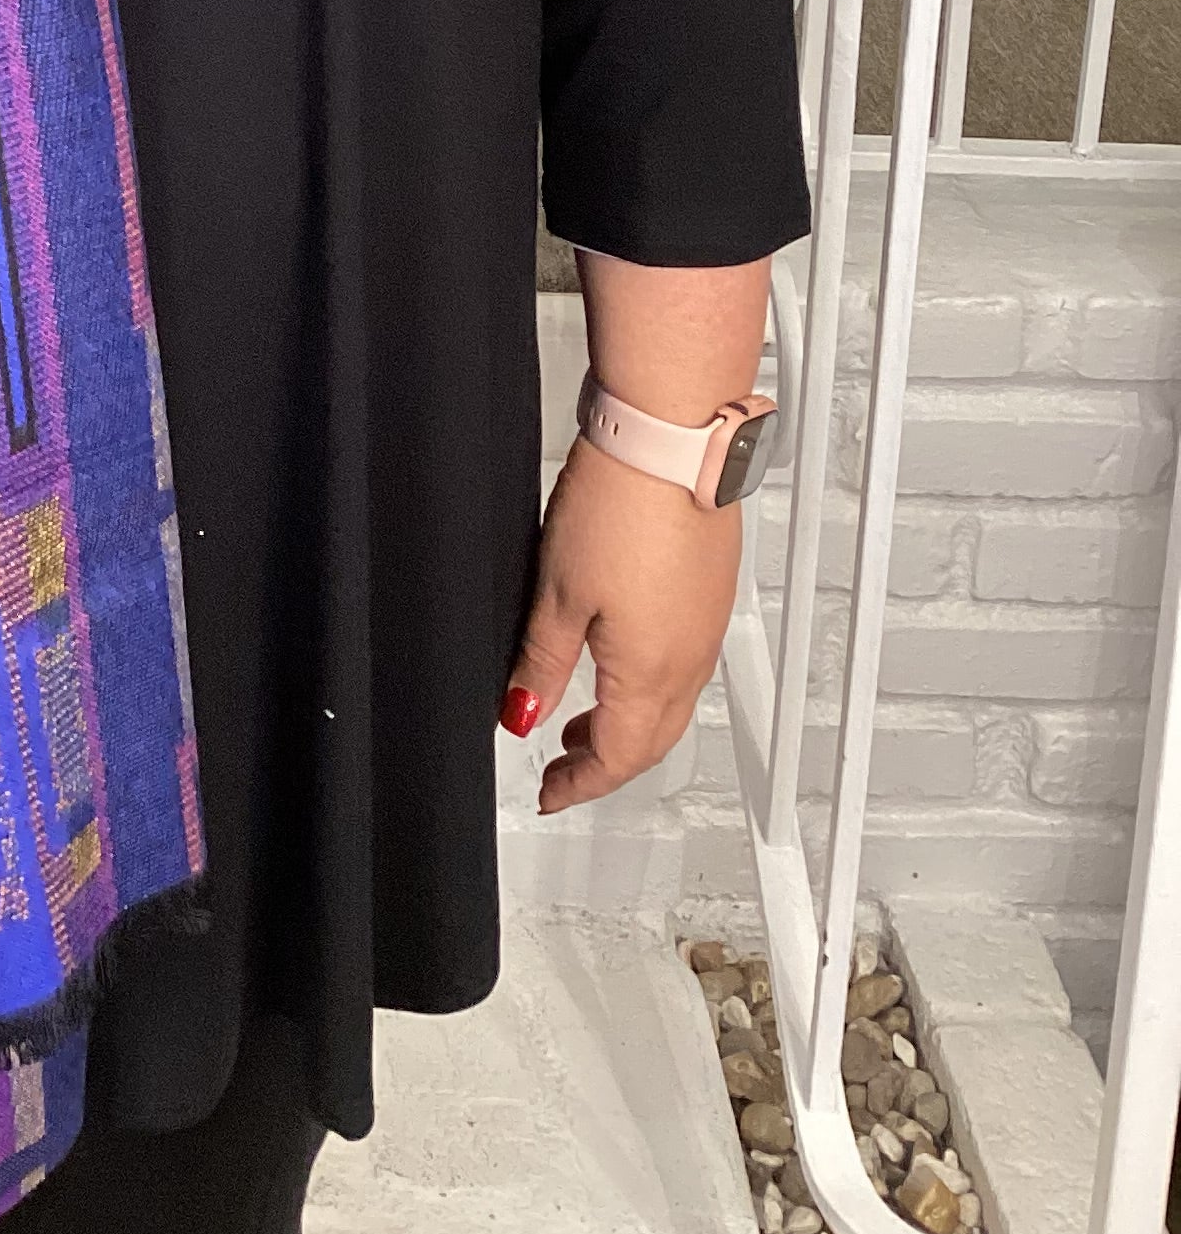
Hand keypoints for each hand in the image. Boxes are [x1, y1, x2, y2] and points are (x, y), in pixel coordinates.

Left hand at [502, 436, 740, 813]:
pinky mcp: (712, 591)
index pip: (617, 756)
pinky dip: (651, 683)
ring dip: (630, 723)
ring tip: (584, 717)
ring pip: (672, 703)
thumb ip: (541, 665)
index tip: (549, 792)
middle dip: (606, 761)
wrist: (669, 440)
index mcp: (650, 672)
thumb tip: (521, 716)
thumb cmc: (619, 507)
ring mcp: (706, 624)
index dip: (578, 782)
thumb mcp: (556, 596)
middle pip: (652, 740)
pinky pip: (685, 663)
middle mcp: (690, 657)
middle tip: (563, 764)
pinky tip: (621, 658)